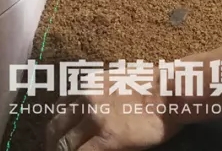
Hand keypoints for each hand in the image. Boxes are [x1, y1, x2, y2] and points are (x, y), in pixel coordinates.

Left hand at [45, 84, 178, 150]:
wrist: (169, 92)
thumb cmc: (151, 84)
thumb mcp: (116, 78)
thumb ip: (98, 90)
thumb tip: (89, 107)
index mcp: (87, 85)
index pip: (59, 108)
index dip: (56, 127)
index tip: (56, 137)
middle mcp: (84, 100)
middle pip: (56, 126)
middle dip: (52, 142)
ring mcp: (94, 120)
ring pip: (64, 143)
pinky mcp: (106, 139)